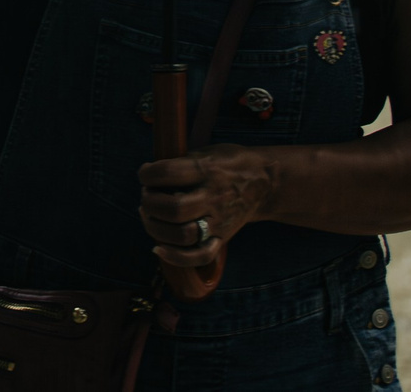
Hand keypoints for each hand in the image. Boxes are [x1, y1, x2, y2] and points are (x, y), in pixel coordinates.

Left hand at [137, 144, 275, 267]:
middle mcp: (213, 198)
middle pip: (174, 209)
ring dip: (156, 228)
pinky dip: (175, 257)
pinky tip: (158, 248)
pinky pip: (200, 256)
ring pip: (183, 235)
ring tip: (150, 216)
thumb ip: (180, 164)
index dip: (147, 174)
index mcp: (207, 171)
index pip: (167, 173)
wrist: (265, 183)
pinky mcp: (223, 238)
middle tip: (146, 197)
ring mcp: (219, 222)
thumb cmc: (228, 164)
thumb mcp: (205, 152)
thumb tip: (148, 178)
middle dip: (150, 204)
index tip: (144, 174)